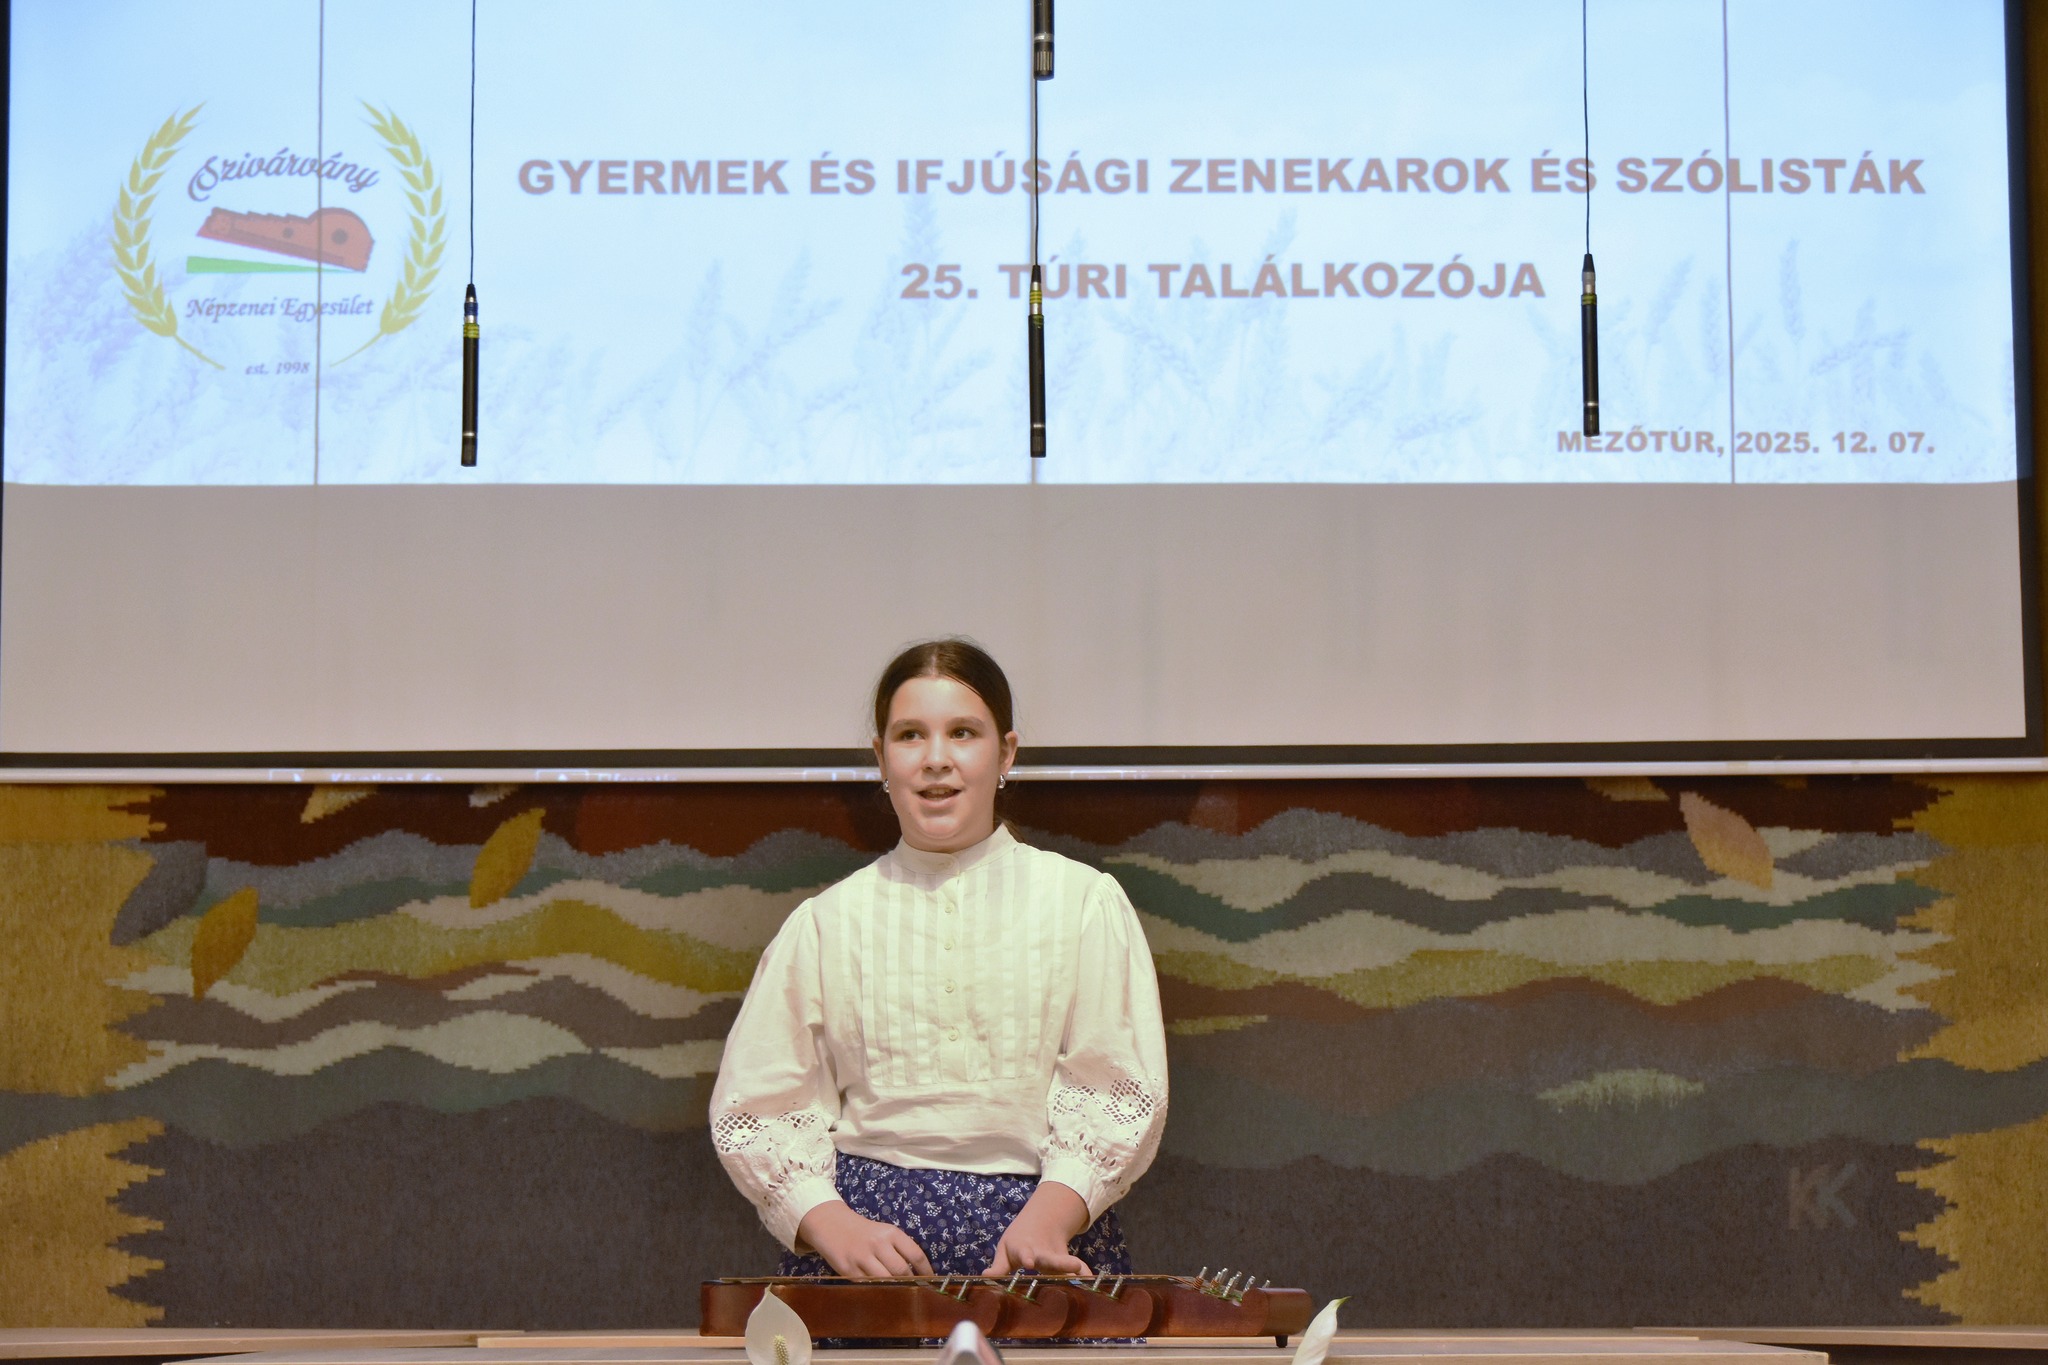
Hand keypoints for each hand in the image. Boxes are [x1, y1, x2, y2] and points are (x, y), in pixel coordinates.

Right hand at [797, 1200, 933, 1278]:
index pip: (915, 1254)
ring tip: (898, 1294)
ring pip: (886, 1280)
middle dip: (910, 1283)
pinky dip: (876, 1290)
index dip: (926, 1271)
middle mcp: (878, 1244)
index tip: (931, 1281)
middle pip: (902, 1271)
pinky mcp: (849, 1270)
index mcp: (891, 1233)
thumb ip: (898, 1249)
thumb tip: (917, 1274)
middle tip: (914, 1291)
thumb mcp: (884, 1233)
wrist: (831, 1225)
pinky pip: (868, 1285)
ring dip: (894, 1289)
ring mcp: (862, 1258)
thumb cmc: (864, 1232)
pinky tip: (879, 1291)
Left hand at [985, 1181, 1090, 1276]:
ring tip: (1084, 1274)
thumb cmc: (1018, 1241)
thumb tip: (985, 1276)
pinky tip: (1094, 1285)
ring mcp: (1056, 1258)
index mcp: (1025, 1249)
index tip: (1029, 1262)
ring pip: (1067, 1263)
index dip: (1026, 1256)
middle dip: (1060, 1263)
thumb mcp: (1005, 1250)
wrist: (1043, 1221)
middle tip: (1070, 1265)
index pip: (1025, 1253)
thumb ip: (999, 1266)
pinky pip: (1079, 1270)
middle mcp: (1043, 1253)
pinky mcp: (1067, 1263)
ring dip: (1075, 1268)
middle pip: (1052, 1258)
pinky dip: (1086, 1277)